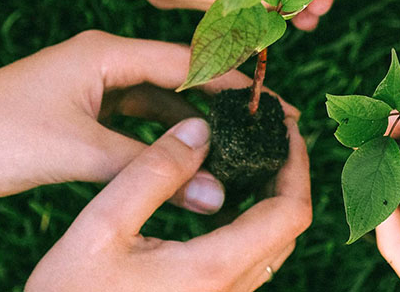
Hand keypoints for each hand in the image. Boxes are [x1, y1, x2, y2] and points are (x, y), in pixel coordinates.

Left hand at [0, 30, 245, 208]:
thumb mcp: (80, 152)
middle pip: (178, 76)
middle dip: (220, 101)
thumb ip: (149, 171)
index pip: (186, 60)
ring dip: (191, 122)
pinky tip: (187, 156)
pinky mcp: (86, 108)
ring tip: (234, 141)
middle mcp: (105, 60)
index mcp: (106, 53)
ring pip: (159, 100)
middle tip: (263, 122)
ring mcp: (95, 84)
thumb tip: (215, 192)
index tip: (270, 101)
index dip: (232, 81)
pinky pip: (137, 118)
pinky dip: (161, 137)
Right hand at [26, 115, 311, 291]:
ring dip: (271, 200)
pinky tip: (223, 197)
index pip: (290, 213)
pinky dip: (252, 223)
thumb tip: (201, 128)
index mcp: (212, 270)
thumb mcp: (101, 226)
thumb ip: (154, 173)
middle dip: (287, 176)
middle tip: (268, 135)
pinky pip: (251, 262)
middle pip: (289, 228)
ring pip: (273, 247)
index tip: (287, 129)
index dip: (298, 165)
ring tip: (248, 157)